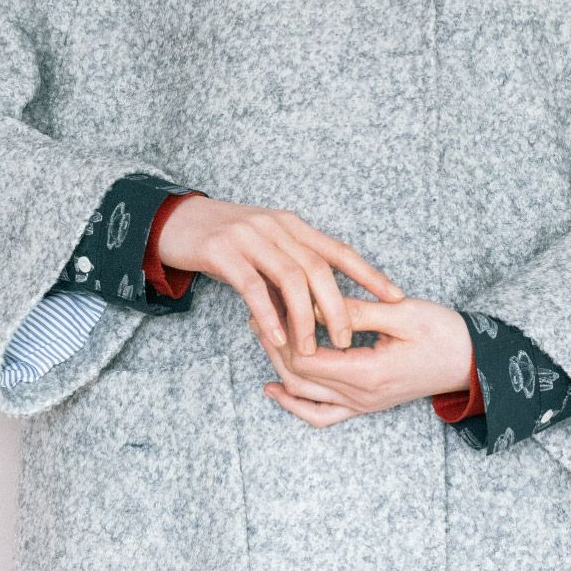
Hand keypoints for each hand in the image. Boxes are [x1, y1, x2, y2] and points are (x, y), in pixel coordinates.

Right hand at [157, 196, 404, 352]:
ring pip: (290, 278)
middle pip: (319, 268)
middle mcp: (276, 226)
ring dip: (304, 318)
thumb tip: (324, 304)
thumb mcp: (265, 248)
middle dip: (338, 307)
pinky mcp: (222, 250)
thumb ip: (292, 268)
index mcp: (293, 225)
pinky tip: (278, 337)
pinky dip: (269, 314)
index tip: (395, 297)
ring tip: (312, 349)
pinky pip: (252, 286)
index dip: (369, 274)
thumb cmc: (225, 242)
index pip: (339, 250)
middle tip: (347, 340)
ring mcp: (249, 236)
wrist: (175, 222)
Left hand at [247, 294, 473, 427]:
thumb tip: (311, 303)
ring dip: (277, 366)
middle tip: (256, 310)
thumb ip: (354, 312)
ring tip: (261, 333)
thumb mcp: (400, 314)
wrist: (473, 361)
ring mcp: (362, 405)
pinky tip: (274, 388)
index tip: (271, 299)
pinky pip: (321, 416)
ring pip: (303, 395)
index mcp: (369, 372)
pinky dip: (294, 405)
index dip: (283, 330)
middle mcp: (361, 396)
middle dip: (273, 343)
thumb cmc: (443, 332)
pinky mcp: (365, 405)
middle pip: (298, 376)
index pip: (307, 357)